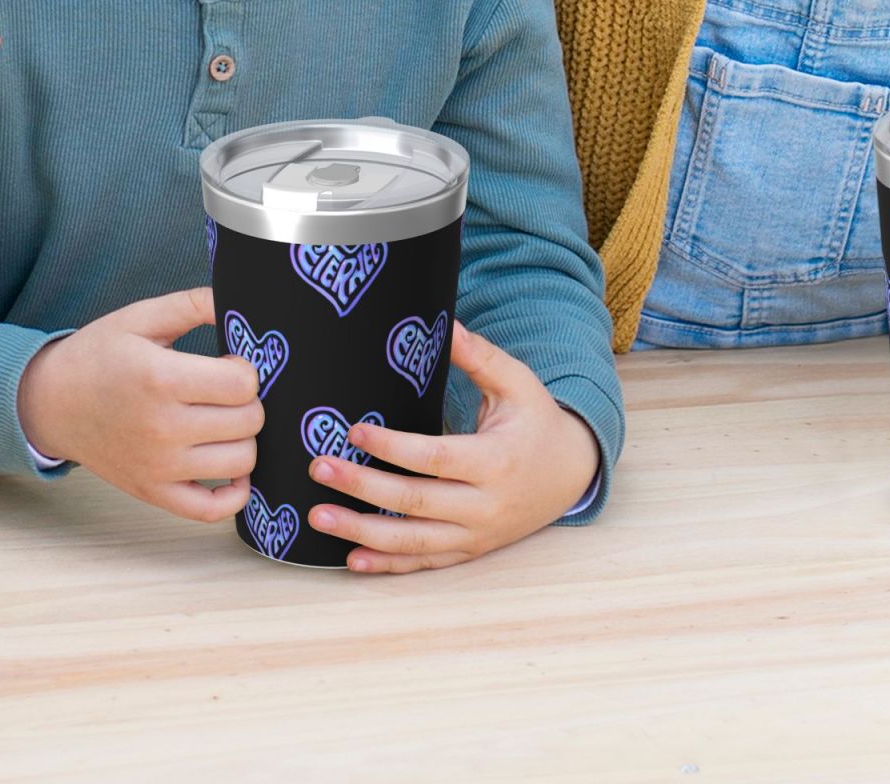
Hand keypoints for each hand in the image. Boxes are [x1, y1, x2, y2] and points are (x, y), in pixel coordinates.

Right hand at [17, 287, 262, 521]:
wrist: (49, 402)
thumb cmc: (98, 355)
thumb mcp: (141, 317)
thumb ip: (194, 303)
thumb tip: (238, 299)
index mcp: (160, 379)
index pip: (243, 384)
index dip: (246, 369)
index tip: (229, 363)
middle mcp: (161, 428)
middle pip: (249, 421)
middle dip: (249, 401)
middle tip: (226, 391)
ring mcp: (158, 467)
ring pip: (241, 462)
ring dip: (245, 439)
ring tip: (224, 421)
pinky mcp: (153, 492)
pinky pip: (211, 511)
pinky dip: (234, 494)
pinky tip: (229, 468)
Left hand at [305, 321, 600, 572]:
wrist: (571, 474)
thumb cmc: (537, 421)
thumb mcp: (517, 383)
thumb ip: (480, 356)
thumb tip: (446, 323)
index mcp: (496, 460)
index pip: (435, 457)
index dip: (392, 446)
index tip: (354, 430)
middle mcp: (485, 505)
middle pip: (414, 501)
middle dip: (362, 486)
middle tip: (319, 468)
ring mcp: (477, 534)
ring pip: (412, 542)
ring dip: (361, 533)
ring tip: (318, 517)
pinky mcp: (470, 551)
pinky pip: (424, 564)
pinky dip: (387, 566)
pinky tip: (351, 560)